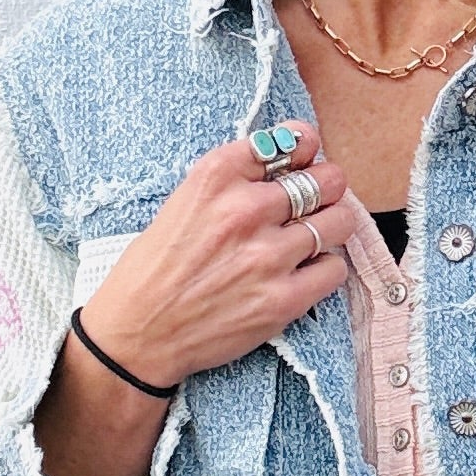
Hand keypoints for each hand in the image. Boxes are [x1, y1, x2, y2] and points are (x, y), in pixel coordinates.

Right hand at [33, 124, 361, 475]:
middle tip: (319, 200)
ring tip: (315, 236)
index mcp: (214, 177)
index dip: (304, 147)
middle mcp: (244, 210)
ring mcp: (267, 256)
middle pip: (325, 180)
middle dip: (327, 187)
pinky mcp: (282, 299)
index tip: (305, 156)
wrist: (137, 335)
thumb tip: (291, 160)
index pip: (287, 140)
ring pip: (339, 222)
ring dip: (333, 226)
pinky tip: (306, 271)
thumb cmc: (154, 269)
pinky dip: (326, 268)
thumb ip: (233, 181)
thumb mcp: (183, 202)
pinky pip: (335, 269)